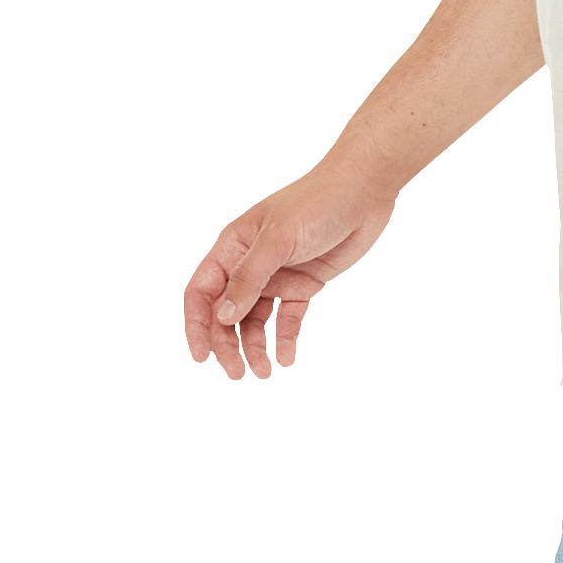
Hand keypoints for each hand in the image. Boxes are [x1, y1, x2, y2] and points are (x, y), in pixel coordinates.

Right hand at [182, 156, 396, 378]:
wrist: (365, 189)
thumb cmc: (317, 202)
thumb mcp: (279, 239)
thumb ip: (249, 278)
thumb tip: (222, 317)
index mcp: (233, 246)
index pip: (202, 291)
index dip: (196, 325)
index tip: (201, 357)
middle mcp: (250, 263)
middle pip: (227, 313)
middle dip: (227, 345)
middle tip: (237, 373)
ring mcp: (278, 275)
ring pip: (256, 320)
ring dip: (255, 347)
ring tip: (264, 372)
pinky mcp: (304, 284)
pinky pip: (288, 317)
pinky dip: (285, 338)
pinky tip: (287, 358)